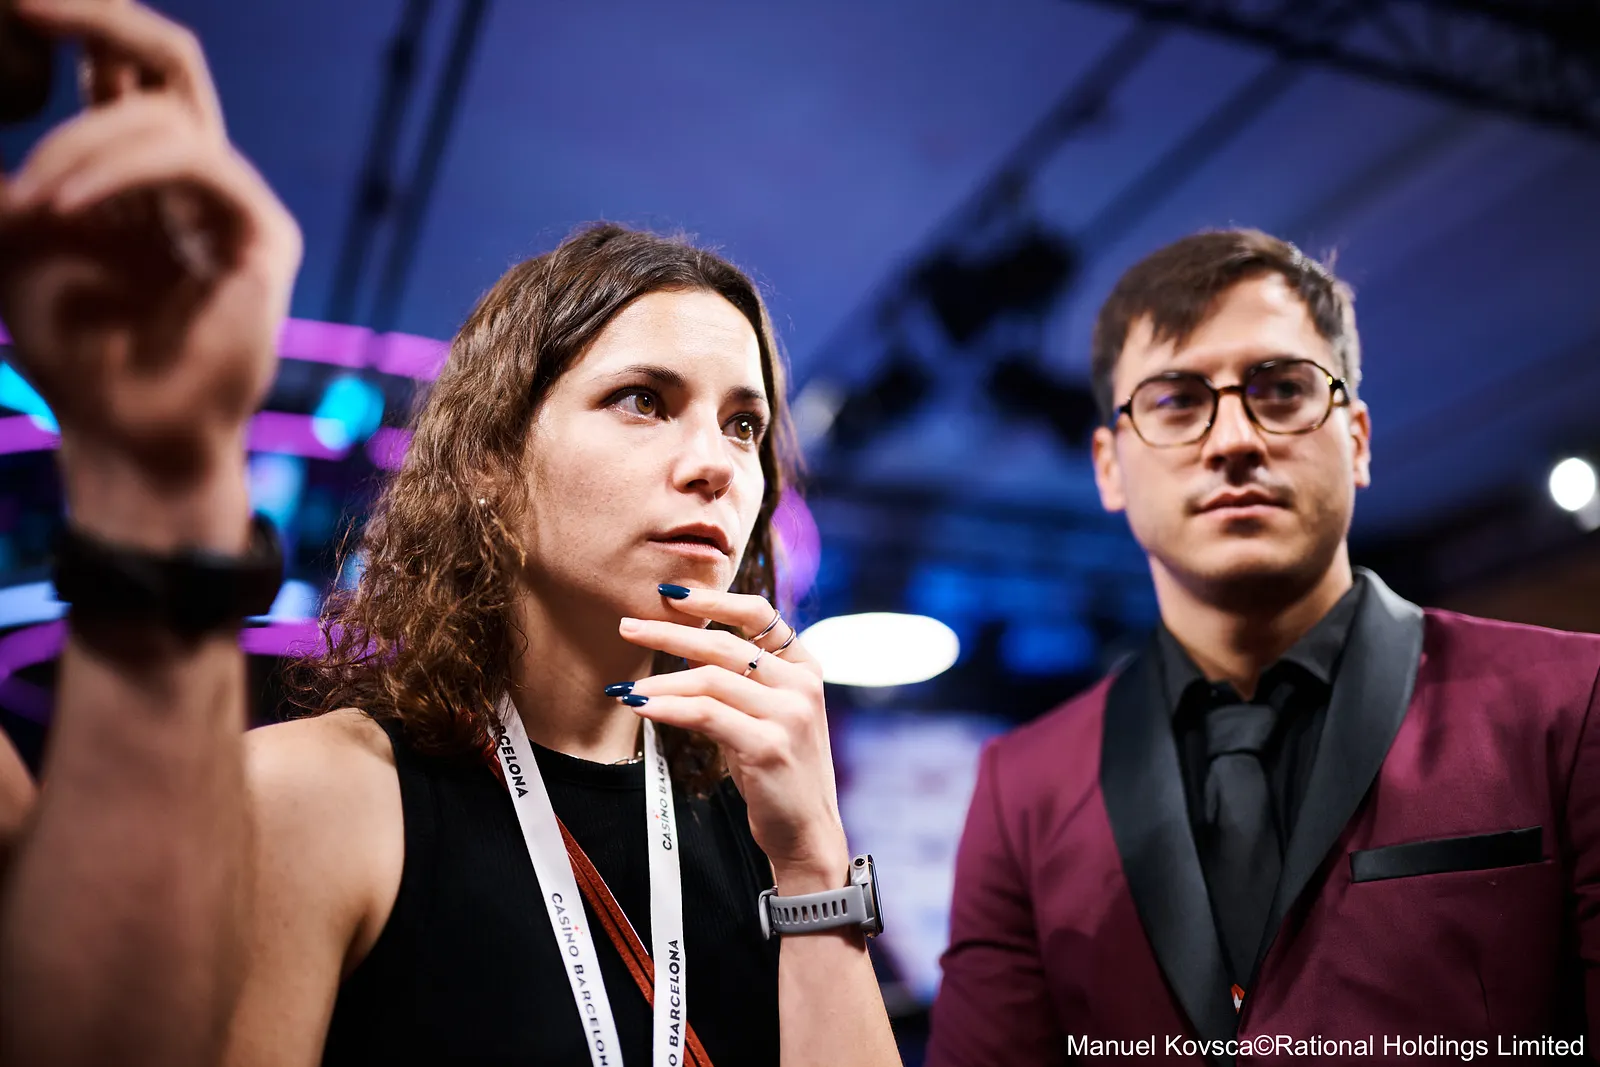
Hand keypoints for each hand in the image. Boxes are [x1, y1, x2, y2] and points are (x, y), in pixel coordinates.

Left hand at [0, 0, 300, 488]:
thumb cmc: (72, 352)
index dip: (77, 29)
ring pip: (168, 114)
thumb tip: (3, 112)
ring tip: (31, 203)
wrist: (125, 435)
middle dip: (96, 19)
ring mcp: (235, 206)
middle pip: (165, 61)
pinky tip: (67, 208)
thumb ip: (20, 180)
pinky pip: (198, 164)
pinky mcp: (263, 238)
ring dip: (82, 144)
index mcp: (142, 175)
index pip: (119, 74)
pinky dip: (123, 173)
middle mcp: (196, 180)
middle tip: (25, 6)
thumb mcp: (14, 241)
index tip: (13, 9)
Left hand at [617, 589, 848, 892]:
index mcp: (804, 667)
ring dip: (660, 680)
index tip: (670, 593)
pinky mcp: (769, 746)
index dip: (712, 599)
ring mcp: (789, 714)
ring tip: (626, 688)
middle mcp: (802, 685)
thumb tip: (685, 646)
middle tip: (627, 626)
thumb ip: (739, 680)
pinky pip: (705, 714)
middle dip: (669, 631)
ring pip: (709, 679)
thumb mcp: (766, 715)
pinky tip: (643, 708)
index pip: (758, 613)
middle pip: (724, 644)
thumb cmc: (778, 772)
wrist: (807, 831)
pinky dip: (668, 707)